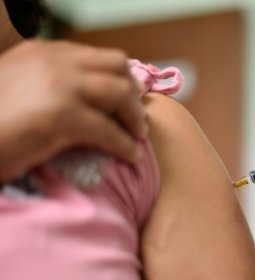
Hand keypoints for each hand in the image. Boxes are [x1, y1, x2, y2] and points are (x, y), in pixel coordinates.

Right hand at [0, 40, 146, 181]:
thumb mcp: (20, 87)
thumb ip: (50, 83)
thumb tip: (83, 96)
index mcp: (44, 52)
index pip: (100, 57)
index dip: (120, 79)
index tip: (129, 98)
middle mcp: (55, 62)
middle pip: (117, 67)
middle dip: (132, 93)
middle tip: (136, 117)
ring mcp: (60, 85)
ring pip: (121, 93)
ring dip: (134, 117)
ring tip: (137, 135)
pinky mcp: (62, 116)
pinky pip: (110, 130)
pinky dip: (126, 145)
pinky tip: (130, 156)